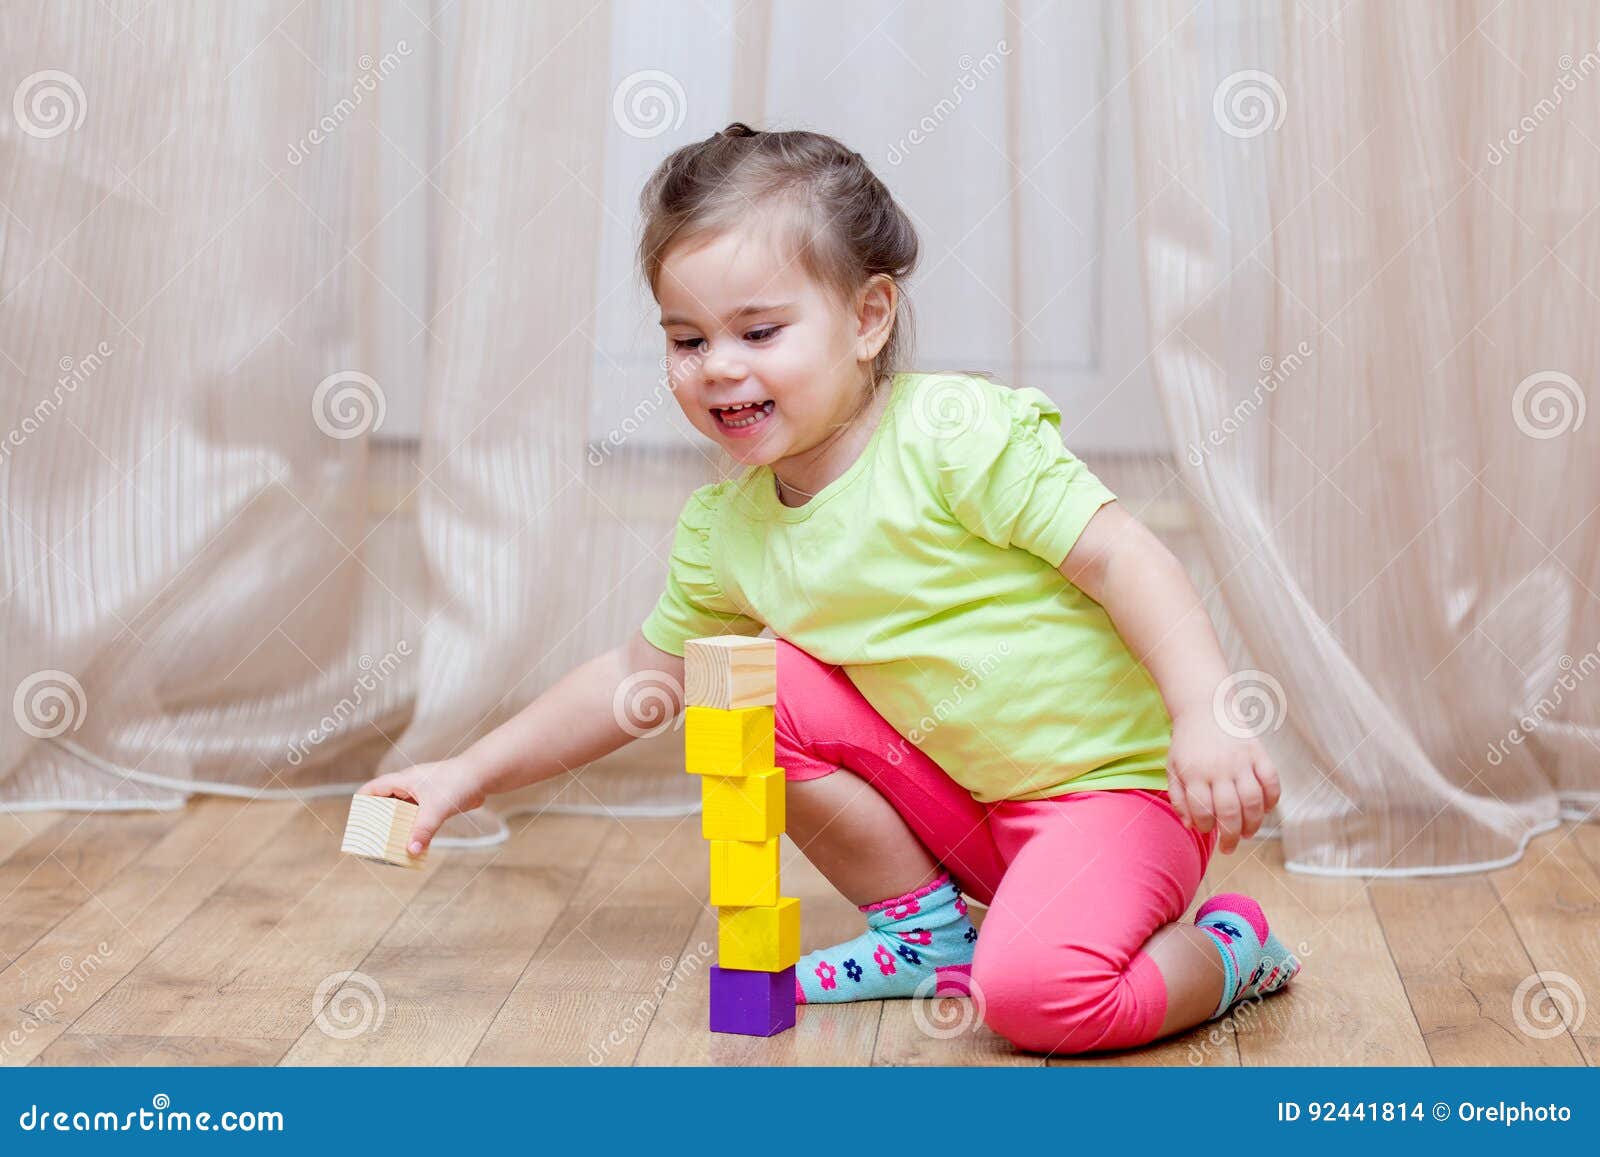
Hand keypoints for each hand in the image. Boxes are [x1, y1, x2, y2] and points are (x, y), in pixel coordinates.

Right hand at [356, 757, 486, 856]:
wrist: (483, 775)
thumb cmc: (457, 783)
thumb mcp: (436, 809)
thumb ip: (423, 830)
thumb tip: (410, 852)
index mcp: (404, 780)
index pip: (374, 788)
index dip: (362, 802)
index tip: (356, 820)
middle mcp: (411, 785)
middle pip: (386, 802)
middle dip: (379, 819)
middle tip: (372, 838)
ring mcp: (424, 793)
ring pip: (404, 811)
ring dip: (398, 826)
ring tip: (391, 844)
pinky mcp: (436, 801)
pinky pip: (419, 816)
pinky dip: (415, 828)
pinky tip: (414, 843)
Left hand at [1165, 711, 1280, 852]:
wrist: (1204, 706)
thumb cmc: (1187, 743)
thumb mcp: (1173, 768)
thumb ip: (1179, 798)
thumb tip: (1191, 825)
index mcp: (1194, 774)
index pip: (1203, 812)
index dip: (1206, 827)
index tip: (1207, 830)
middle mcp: (1219, 769)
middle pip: (1230, 812)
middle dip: (1231, 836)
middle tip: (1230, 848)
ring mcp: (1241, 761)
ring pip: (1253, 801)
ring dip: (1253, 823)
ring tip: (1247, 833)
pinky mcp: (1258, 752)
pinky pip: (1272, 781)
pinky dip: (1273, 799)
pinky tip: (1266, 809)